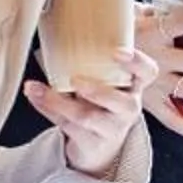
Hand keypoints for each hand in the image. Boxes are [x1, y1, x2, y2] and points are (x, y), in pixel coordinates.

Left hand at [26, 47, 156, 176]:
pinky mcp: (91, 143)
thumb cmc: (101, 104)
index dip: (137, 62)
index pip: (147, 73)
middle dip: (99, 91)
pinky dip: (47, 109)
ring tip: (39, 89)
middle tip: (76, 80)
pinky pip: (67, 126)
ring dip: (60, 102)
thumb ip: (90, 62)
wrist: (99, 146)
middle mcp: (127, 108)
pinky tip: (34, 96)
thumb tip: (55, 36)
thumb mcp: (104, 83)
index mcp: (133, 86)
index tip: (117, 52)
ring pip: (87, 117)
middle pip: (122, 103)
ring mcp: (111, 129)